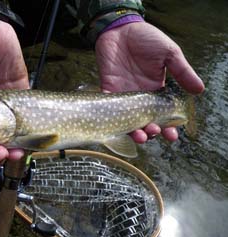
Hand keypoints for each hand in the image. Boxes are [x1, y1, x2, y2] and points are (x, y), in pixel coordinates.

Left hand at [95, 21, 204, 142]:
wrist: (121, 29)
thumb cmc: (146, 39)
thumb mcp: (169, 54)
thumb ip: (182, 72)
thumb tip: (199, 90)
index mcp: (157, 91)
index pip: (163, 114)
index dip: (168, 127)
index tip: (172, 135)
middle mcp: (140, 97)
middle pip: (146, 122)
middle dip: (152, 132)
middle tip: (155, 131)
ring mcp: (124, 96)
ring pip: (128, 121)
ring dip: (134, 131)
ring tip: (141, 135)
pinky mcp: (108, 90)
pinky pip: (109, 109)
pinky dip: (112, 120)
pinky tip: (119, 126)